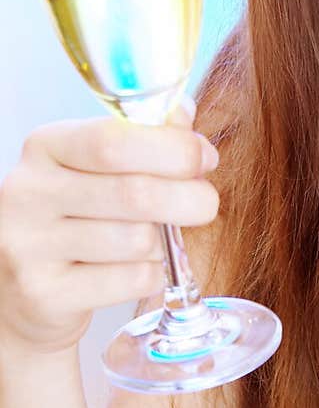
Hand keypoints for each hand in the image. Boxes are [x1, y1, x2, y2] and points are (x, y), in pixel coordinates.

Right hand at [0, 97, 219, 356]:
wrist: (24, 288)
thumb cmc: (74, 217)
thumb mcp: (97, 166)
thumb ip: (142, 136)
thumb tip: (183, 112)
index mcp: (44, 147)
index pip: (114, 140)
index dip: (173, 148)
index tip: (205, 158)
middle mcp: (28, 193)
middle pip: (134, 192)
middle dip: (188, 197)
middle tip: (205, 203)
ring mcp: (30, 247)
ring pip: (137, 240)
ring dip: (163, 242)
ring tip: (153, 241)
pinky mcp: (45, 295)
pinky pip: (131, 280)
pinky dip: (151, 274)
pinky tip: (137, 270)